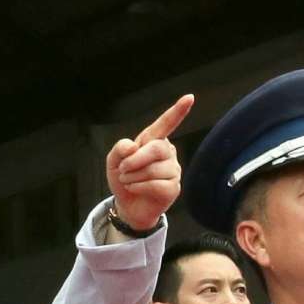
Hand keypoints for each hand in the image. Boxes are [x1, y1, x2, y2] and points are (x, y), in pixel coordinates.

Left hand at [105, 93, 193, 231]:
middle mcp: (167, 152)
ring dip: (133, 177)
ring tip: (129, 181)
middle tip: (123, 170)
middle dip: (134, 160)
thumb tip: (132, 147)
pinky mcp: (173, 188)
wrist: (127, 205)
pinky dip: (139, 187)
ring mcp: (173, 170)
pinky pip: (155, 184)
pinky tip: (136, 189)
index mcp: (153, 141)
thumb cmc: (124, 179)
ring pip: (153, 169)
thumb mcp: (114, 162)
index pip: (165, 124)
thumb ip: (119, 149)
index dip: (177, 112)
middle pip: (155, 149)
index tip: (189, 98)